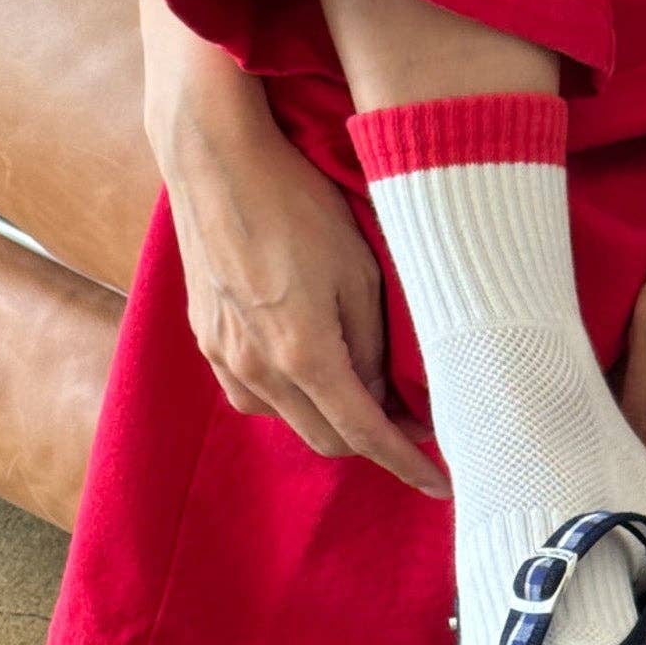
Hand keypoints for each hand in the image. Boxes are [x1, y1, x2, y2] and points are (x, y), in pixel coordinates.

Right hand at [155, 80, 450, 497]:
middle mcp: (257, 369)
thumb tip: (385, 399)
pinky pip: (253, 395)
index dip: (407, 463)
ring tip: (360, 388)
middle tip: (411, 421)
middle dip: (372, 442)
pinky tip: (306, 368)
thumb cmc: (296, 203)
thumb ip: (372, 347)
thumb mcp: (360, 272)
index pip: (366, 434)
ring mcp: (225, 358)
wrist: (215, 160)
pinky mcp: (207, 340)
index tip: (439, 484)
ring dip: (327, 418)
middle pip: (326, 440)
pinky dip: (288, 398)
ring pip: (288, 421)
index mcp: (303, 354)